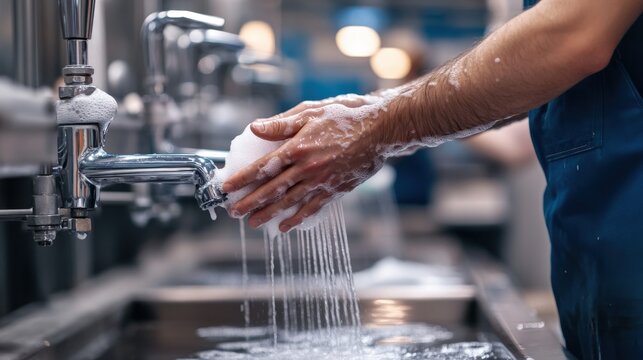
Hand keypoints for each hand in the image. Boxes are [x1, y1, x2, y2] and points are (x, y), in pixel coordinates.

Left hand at [222, 94, 391, 231]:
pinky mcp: (335, 190)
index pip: (263, 166)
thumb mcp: (310, 113)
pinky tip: (285, 226)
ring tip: (252, 222)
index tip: (227, 187)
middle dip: (251, 201)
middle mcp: (306, 168)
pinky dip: (297, 218)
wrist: (379, 131)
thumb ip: (281, 124)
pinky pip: (312, 208)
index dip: (243, 178)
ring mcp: (321, 181)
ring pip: (289, 202)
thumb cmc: (344, 117)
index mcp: (297, 148)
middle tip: (234, 212)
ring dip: (268, 213)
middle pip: (272, 189)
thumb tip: (255, 128)